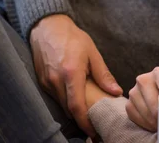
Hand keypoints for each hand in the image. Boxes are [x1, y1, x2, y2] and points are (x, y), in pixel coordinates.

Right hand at [30, 14, 122, 136]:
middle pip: (68, 109)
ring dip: (74, 111)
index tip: (94, 131)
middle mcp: (56, 81)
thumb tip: (116, 91)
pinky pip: (55, 98)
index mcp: (71, 73)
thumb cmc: (73, 38)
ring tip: (89, 113)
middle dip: (81, 120)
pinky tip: (77, 100)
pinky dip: (66, 102)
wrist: (48, 27)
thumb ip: (103, 74)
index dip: (85, 122)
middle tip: (95, 124)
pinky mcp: (42, 81)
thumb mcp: (93, 53)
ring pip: (61, 105)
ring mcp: (47, 82)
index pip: (77, 106)